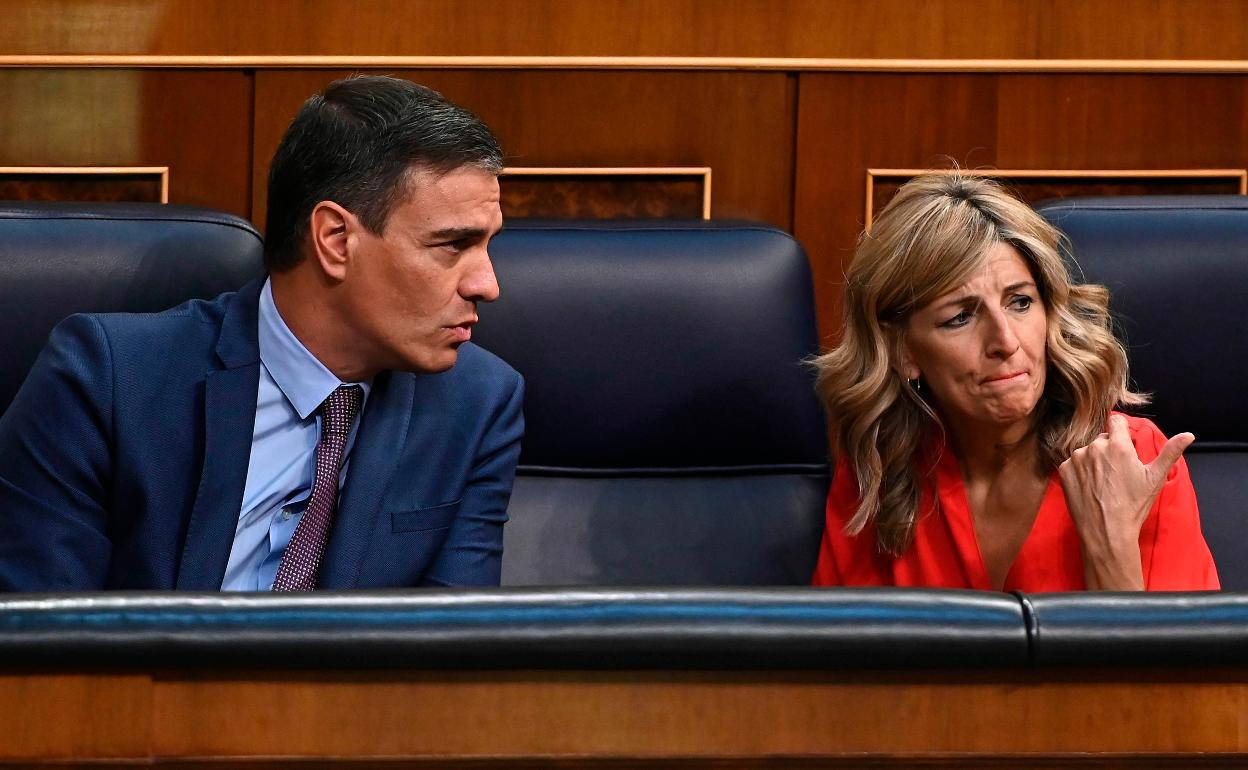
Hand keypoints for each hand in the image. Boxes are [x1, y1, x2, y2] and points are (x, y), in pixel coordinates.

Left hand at [1057, 414, 1193, 589]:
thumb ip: (1170, 452)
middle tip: (1117, 472)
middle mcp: (1094, 447)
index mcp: (1118, 445)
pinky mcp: (1063, 470)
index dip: (1122, 431)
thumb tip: (1188, 434)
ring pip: (1087, 451)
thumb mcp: (1155, 478)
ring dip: (1094, 460)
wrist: (1106, 530)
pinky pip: (1072, 463)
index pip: (1116, 421)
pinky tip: (1090, 486)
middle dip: (1110, 449)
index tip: (1126, 444)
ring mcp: (1076, 458)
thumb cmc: (1133, 505)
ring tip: (1104, 482)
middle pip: (1103, 438)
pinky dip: (1080, 471)